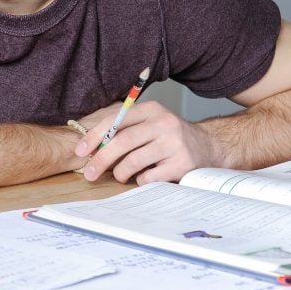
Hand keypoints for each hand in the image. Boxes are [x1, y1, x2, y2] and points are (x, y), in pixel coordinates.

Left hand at [73, 101, 221, 183]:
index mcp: (151, 109)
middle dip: (101, 159)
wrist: (210, 147)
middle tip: (89, 173)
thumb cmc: (169, 137)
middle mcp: (164, 123)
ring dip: (120, 172)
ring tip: (120, 175)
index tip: (80, 151)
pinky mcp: (182, 164)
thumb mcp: (149, 124)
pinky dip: (140, 180)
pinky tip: (143, 177)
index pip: (115, 121)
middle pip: (122, 141)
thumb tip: (90, 147)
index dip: (94, 136)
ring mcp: (174, 144)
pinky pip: (149, 177)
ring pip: (133, 161)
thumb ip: (124, 129)